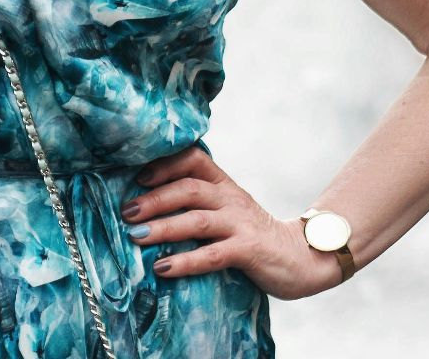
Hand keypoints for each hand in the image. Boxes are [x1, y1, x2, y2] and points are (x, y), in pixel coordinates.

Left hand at [119, 145, 343, 300]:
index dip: (165, 164)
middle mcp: (231, 198)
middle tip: (127, 213)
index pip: (194, 159)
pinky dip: (185, 261)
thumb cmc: (252, 235)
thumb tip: (147, 207)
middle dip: (154, 199)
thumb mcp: (227, 210)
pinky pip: (212, 254)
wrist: (302, 256)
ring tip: (135, 237)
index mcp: (224, 185)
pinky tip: (163, 268)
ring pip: (197, 219)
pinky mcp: (249, 250)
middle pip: (188, 188)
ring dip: (163, 227)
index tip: (138, 178)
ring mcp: (240, 223)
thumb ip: (198, 204)